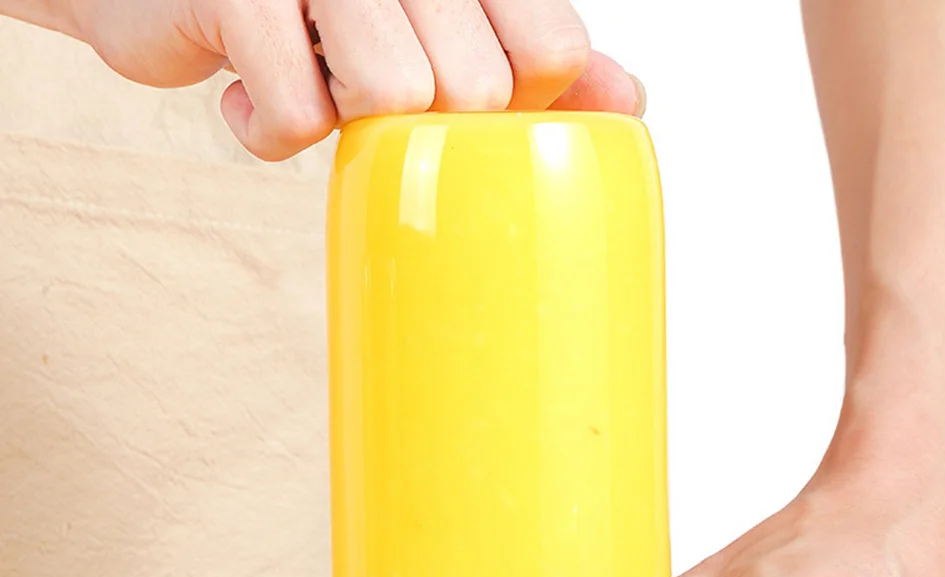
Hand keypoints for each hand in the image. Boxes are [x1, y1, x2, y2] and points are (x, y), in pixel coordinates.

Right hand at [67, 0, 641, 159]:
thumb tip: (629, 100)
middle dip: (422, 117)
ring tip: (311, 78)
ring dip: (348, 122)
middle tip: (363, 80)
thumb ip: (531, 50)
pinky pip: (299, 121)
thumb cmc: (315, 10)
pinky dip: (270, 132)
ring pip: (394, 99)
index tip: (455, 87)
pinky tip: (251, 90)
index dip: (512, 97)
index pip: (552, 50)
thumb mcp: (439, 21)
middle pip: (476, 89)